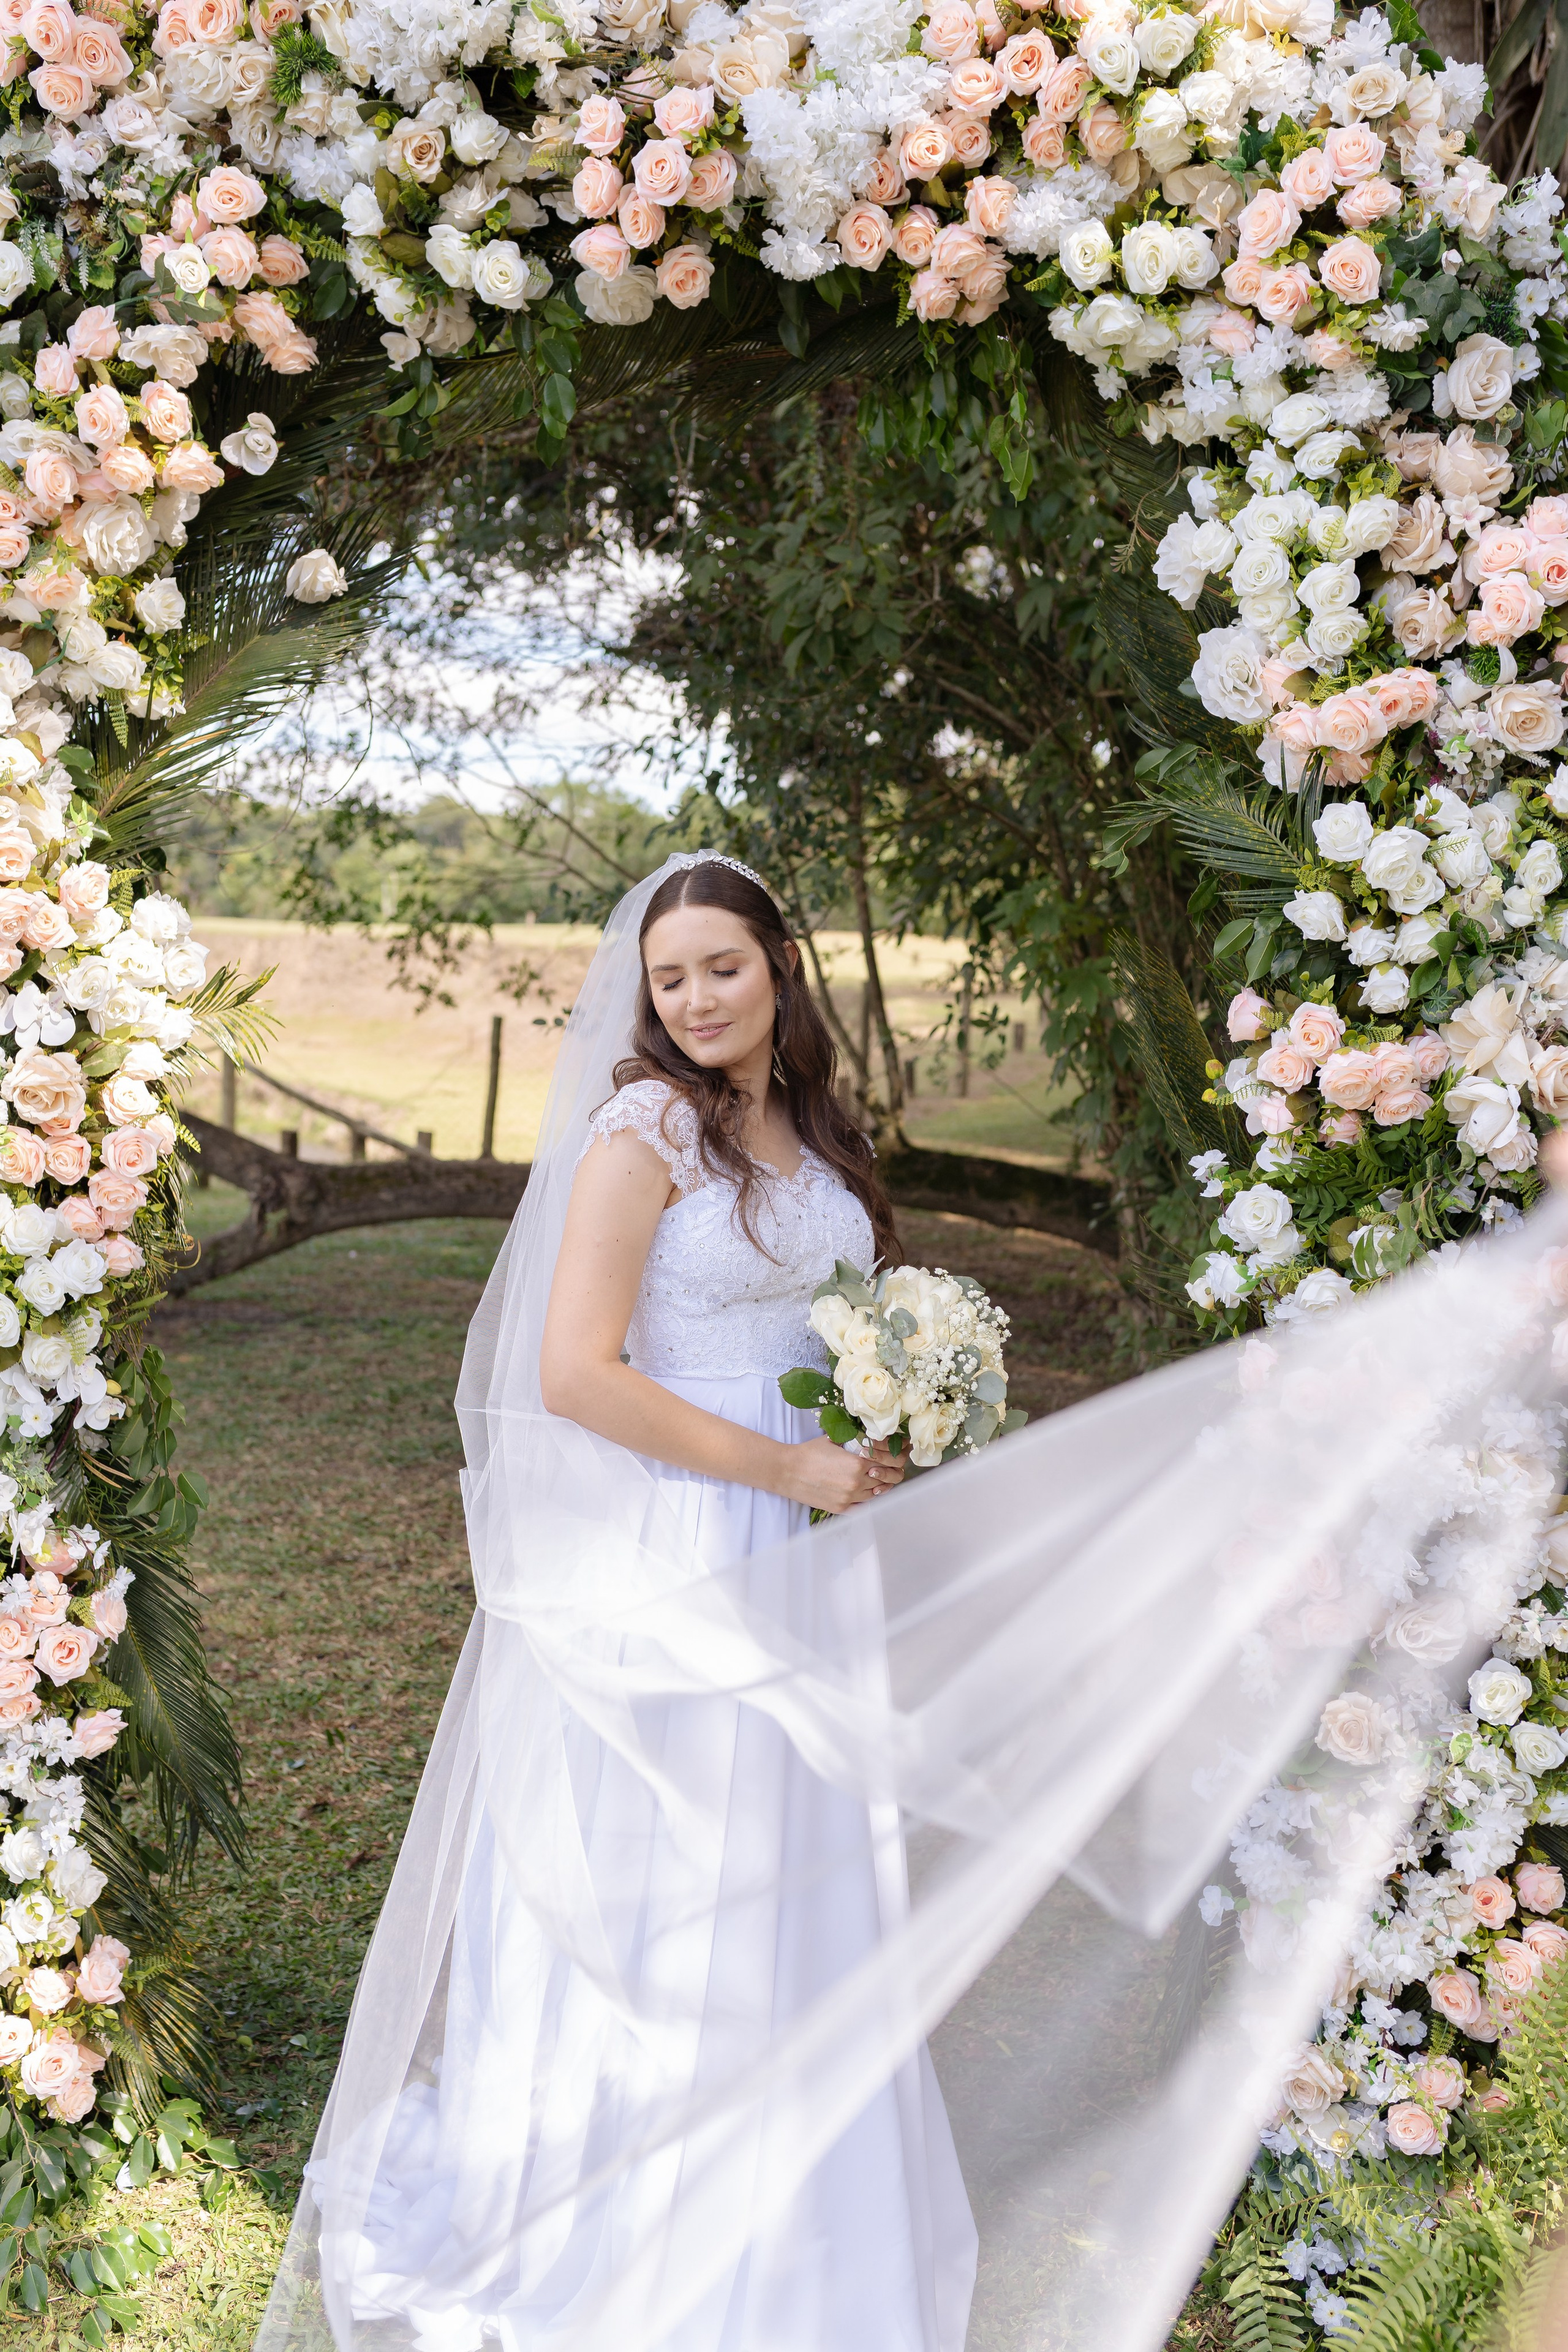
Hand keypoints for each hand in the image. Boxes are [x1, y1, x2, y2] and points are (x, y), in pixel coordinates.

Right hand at [778, 1435, 906, 1514]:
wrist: (787, 1471)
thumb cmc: (809, 1452)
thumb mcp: (835, 1440)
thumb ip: (856, 1440)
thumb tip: (872, 1437)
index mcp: (858, 1463)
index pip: (889, 1463)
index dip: (895, 1458)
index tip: (898, 1455)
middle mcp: (857, 1483)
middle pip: (887, 1480)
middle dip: (891, 1473)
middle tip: (890, 1468)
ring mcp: (849, 1498)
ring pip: (876, 1494)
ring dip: (880, 1486)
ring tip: (877, 1478)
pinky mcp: (839, 1508)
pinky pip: (863, 1508)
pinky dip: (867, 1500)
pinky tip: (867, 1493)